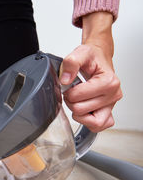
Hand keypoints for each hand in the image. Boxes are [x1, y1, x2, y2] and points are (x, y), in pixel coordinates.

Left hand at [60, 12, 122, 132]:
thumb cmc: (92, 58)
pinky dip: (88, 122)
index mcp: (108, 82)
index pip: (78, 97)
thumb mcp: (80, 53)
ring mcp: (111, 105)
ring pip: (93, 123)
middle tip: (72, 92)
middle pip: (81, 110)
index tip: (70, 84)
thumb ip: (71, 63)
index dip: (68, 91)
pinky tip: (84, 111)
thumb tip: (65, 79)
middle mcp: (113, 95)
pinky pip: (98, 126)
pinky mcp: (108, 112)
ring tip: (78, 101)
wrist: (99, 58)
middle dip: (71, 102)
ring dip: (79, 114)